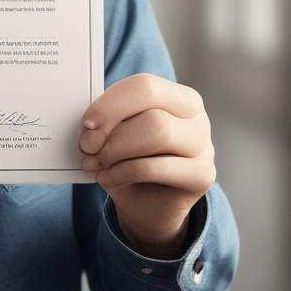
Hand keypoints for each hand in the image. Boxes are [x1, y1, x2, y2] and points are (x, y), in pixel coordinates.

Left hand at [78, 73, 214, 257]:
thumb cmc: (130, 159)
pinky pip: (155, 168)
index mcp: (178, 97)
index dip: (112, 103)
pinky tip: (106, 177)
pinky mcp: (202, 176)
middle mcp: (197, 118)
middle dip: (111, 131)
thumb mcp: (115, 133)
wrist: (147, 203)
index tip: (87, 122)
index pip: (145, 86)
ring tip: (96, 162)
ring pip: (158, 134)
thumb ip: (107, 121)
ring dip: (116, 150)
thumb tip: (90, 127)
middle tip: (87, 147)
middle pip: (152, 113)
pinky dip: (121, 172)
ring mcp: (204, 147)